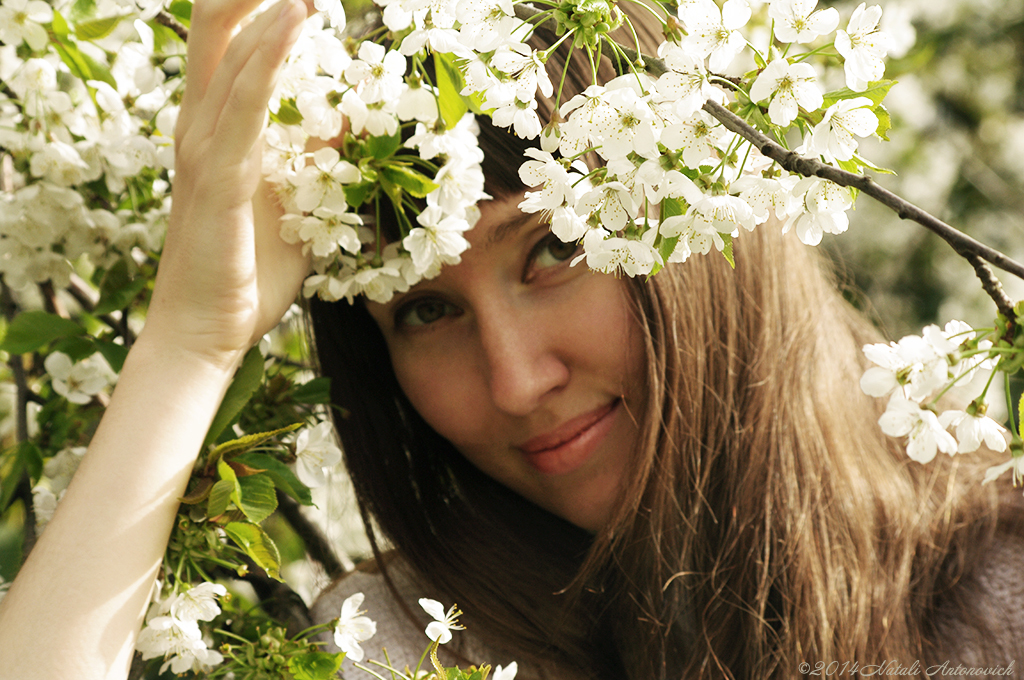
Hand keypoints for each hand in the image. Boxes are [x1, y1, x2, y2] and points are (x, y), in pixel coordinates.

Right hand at [146, 0, 311, 366]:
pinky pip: (245, 104)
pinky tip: (297, 20)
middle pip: (217, 27)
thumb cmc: (247, 274)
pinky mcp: (216, 177)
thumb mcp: (296, 206)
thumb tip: (347, 122)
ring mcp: (202, 149)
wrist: (207, 332)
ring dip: (272, 7)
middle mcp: (199, 127)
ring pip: (232, 53)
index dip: (264, 3)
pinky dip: (270, 57)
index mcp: (215, 130)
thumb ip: (316, 160)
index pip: (230, 42)